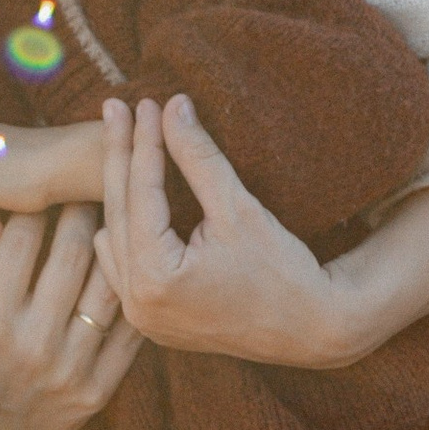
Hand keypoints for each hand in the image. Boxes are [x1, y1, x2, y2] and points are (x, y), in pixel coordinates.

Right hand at [0, 203, 139, 429]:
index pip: (20, 242)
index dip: (32, 208)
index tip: (39, 194)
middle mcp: (31, 346)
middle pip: (71, 255)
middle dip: (79, 212)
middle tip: (84, 192)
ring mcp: (69, 371)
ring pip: (106, 287)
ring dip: (113, 246)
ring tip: (111, 220)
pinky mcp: (97, 391)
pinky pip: (128, 332)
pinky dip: (132, 295)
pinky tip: (130, 269)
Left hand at [96, 96, 360, 367]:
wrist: (314, 328)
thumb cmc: (283, 269)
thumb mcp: (237, 207)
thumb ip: (198, 156)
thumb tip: (173, 105)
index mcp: (156, 279)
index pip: (140, 194)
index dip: (144, 142)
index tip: (145, 101)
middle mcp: (138, 305)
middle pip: (118, 213)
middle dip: (120, 156)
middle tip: (115, 105)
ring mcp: (143, 319)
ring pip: (114, 239)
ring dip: (117, 190)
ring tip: (118, 140)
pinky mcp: (153, 322)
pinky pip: (122, 267)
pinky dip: (123, 229)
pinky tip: (124, 195)